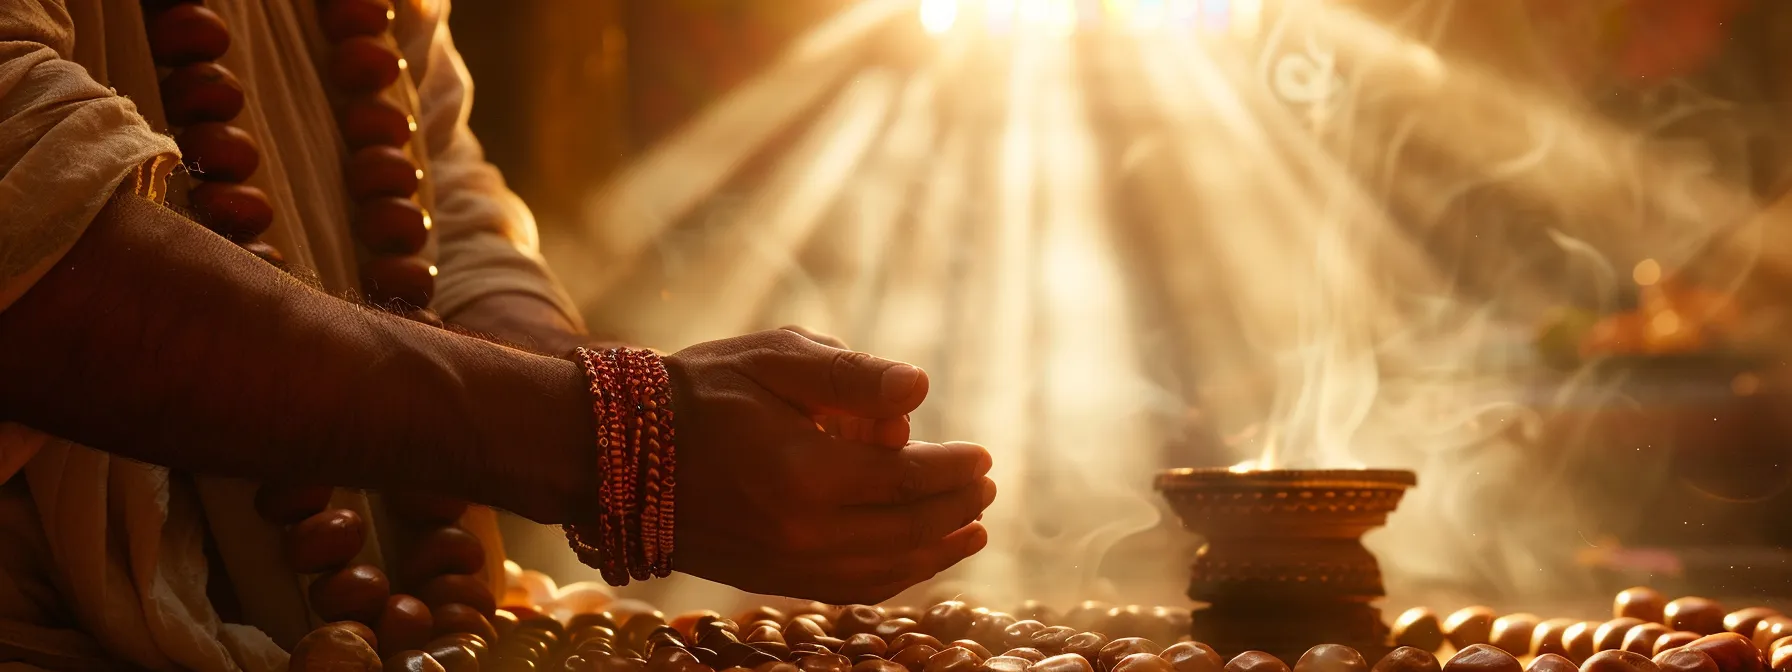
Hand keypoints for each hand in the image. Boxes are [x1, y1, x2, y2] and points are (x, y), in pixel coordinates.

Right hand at [664, 329, 995, 603]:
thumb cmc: (700, 390)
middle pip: (905, 532)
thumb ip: (852, 375)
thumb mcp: (775, 359)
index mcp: (806, 474)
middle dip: (955, 512)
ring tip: (971, 533)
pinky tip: (912, 559)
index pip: (906, 481)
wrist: (616, 449)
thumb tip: (921, 391)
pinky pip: (847, 589)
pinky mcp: (767, 579)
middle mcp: (799, 532)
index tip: (984, 457)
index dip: (954, 471)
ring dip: (934, 554)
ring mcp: (782, 564)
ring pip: (882, 572)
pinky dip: (891, 577)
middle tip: (987, 490)